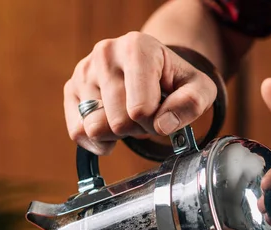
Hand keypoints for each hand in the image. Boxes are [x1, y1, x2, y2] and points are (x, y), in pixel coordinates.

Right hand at [64, 32, 216, 154]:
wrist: (152, 70)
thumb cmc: (175, 81)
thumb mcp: (199, 89)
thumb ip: (192, 104)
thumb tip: (163, 125)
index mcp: (137, 47)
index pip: (140, 110)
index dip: (155, 123)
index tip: (161, 111)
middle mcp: (105, 53)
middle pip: (118, 122)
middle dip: (136, 129)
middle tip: (145, 116)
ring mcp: (84, 71)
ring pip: (95, 127)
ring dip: (117, 134)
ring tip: (129, 116)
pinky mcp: (71, 89)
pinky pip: (78, 132)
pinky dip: (97, 141)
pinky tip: (111, 129)